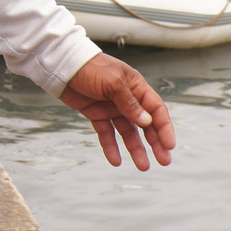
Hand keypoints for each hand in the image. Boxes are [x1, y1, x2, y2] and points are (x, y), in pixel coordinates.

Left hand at [59, 53, 175, 170]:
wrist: (61, 64)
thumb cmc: (90, 66)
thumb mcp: (113, 83)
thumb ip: (130, 104)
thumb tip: (147, 122)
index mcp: (137, 88)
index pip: (157, 111)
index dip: (165, 129)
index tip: (169, 145)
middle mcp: (128, 100)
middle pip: (146, 126)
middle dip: (156, 144)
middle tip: (164, 160)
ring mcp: (113, 108)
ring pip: (128, 133)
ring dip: (136, 149)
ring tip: (143, 166)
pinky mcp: (97, 114)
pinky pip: (107, 134)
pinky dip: (111, 147)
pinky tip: (116, 160)